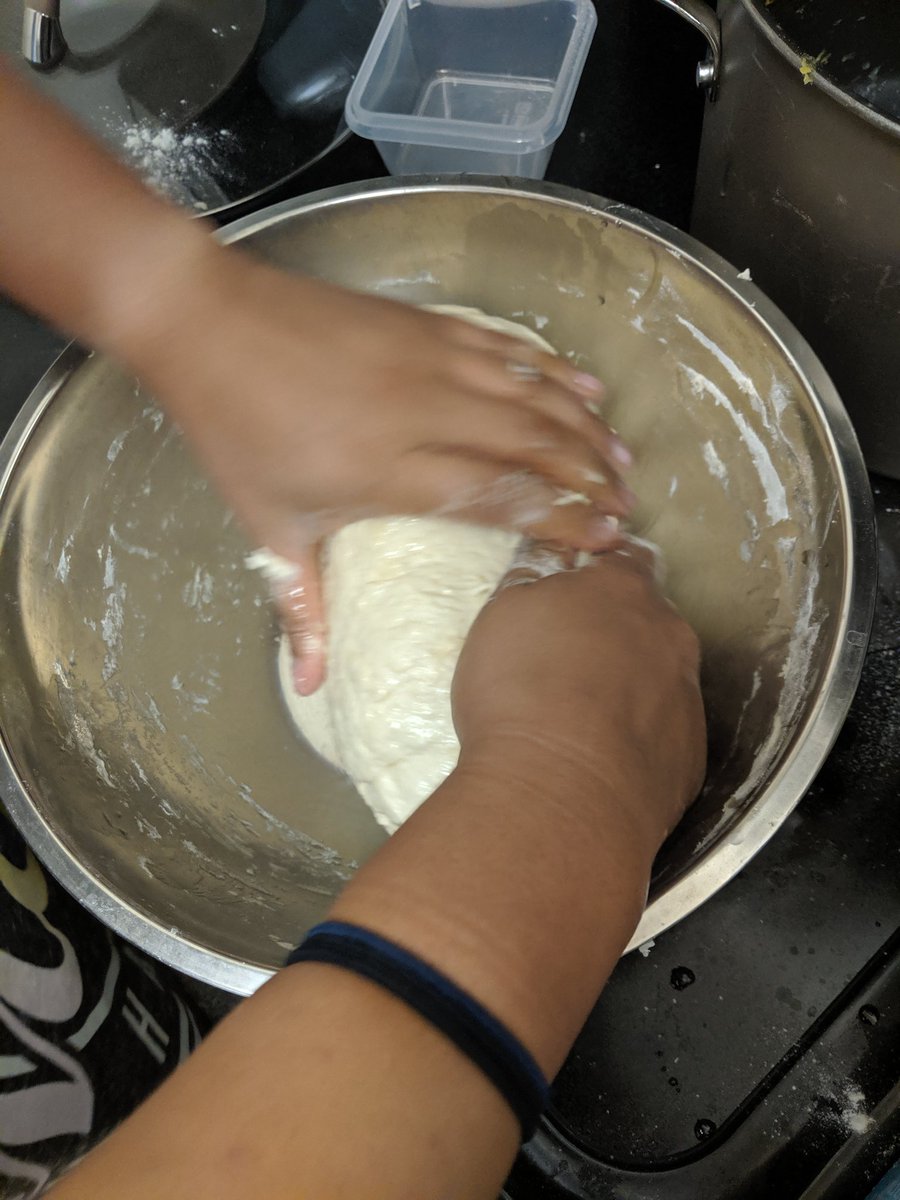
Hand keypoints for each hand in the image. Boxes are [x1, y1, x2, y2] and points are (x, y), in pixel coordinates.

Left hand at [127, 244, 634, 691]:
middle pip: (533, 446)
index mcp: (394, 470)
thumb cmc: (238, 430)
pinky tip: (584, 386)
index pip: (501, 497)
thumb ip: (302, 605)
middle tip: (626, 506)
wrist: (209, 322)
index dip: (560, 518)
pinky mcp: (426, 324)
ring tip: (623, 457)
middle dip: (588, 478)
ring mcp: (432, 361)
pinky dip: (552, 369)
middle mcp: (428, 413)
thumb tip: (309, 684)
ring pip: (532, 395)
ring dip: (583, 428)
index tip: (605, 538)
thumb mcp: (269, 526)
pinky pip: (508, 347)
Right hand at [452, 540, 705, 856]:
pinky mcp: (689, 756)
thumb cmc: (519, 693)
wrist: (559, 795)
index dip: (599, 575)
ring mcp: (687, 696)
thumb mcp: (501, 617)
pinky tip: (598, 762)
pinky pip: (663, 735)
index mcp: (622, 589)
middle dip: (616, 636)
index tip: (574, 596)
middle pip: (648, 622)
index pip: (624, 560)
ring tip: (580, 723)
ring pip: (660, 679)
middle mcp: (669, 634)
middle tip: (568, 667)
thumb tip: (547, 572)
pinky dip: (638, 740)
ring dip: (630, 689)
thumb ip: (533, 586)